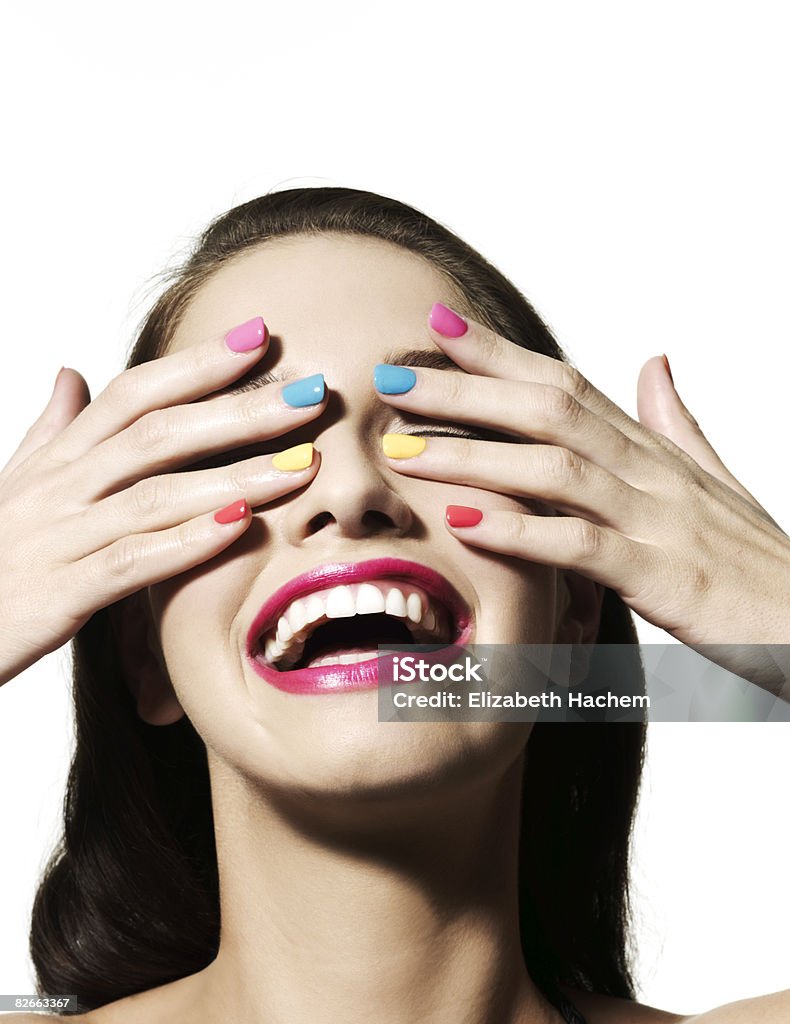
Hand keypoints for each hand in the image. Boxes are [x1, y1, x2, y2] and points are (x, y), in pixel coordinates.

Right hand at [0, 317, 323, 686]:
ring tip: (301, 465)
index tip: (262, 336)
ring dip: (235, 476)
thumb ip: (52, 429)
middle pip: (159, 433)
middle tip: (311, 393)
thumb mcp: (18, 483)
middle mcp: (62, 487)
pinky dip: (186, 543)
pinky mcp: (60, 594)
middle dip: (241, 410)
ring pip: (156, 494)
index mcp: (60, 458)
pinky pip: (130, 563)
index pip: (135, 392)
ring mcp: (60, 538)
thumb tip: (72, 372)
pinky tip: (239, 527)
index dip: (198, 362)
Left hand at [375, 303, 789, 697]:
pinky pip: (580, 547)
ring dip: (471, 455)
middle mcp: (650, 473)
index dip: (501, 353)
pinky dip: (519, 532)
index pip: (568, 383)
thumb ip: (676, 422)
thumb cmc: (758, 560)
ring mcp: (656, 522)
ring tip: (402, 448)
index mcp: (653, 450)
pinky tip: (462, 525)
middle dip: (465, 390)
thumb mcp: (714, 481)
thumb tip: (654, 361)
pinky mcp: (663, 578)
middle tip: (392, 375)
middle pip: (548, 410)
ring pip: (554, 469)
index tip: (438, 326)